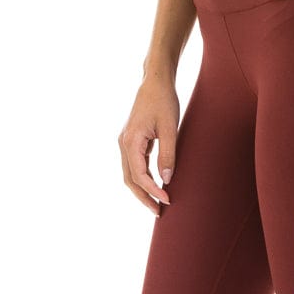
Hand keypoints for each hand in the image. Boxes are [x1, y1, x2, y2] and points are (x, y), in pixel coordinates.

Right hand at [119, 76, 179, 215]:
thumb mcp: (170, 128)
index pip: (140, 175)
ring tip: (157, 203)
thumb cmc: (164, 101)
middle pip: (130, 180)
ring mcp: (125, 142)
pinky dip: (143, 178)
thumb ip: (168, 154)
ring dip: (142, 190)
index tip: (167, 199)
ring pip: (130, 174)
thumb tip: (166, 179)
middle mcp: (123, 143)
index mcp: (130, 141)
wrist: (155, 82)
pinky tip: (155, 184)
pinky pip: (134, 165)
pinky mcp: (131, 140)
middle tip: (159, 212)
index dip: (153, 190)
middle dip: (143, 197)